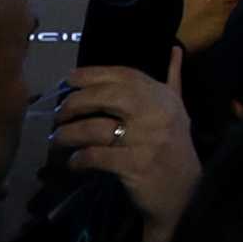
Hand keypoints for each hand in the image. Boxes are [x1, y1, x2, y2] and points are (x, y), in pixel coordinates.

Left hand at [50, 66, 208, 241]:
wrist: (185, 193)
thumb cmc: (176, 148)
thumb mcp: (178, 111)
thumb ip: (172, 80)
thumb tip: (174, 48)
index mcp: (164, 97)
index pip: (124, 75)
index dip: (93, 74)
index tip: (69, 79)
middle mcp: (156, 114)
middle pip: (106, 97)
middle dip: (76, 102)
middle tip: (59, 113)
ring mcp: (146, 140)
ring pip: (95, 129)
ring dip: (68, 134)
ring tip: (57, 139)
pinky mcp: (134, 165)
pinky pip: (96, 156)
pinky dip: (79, 159)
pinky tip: (74, 162)